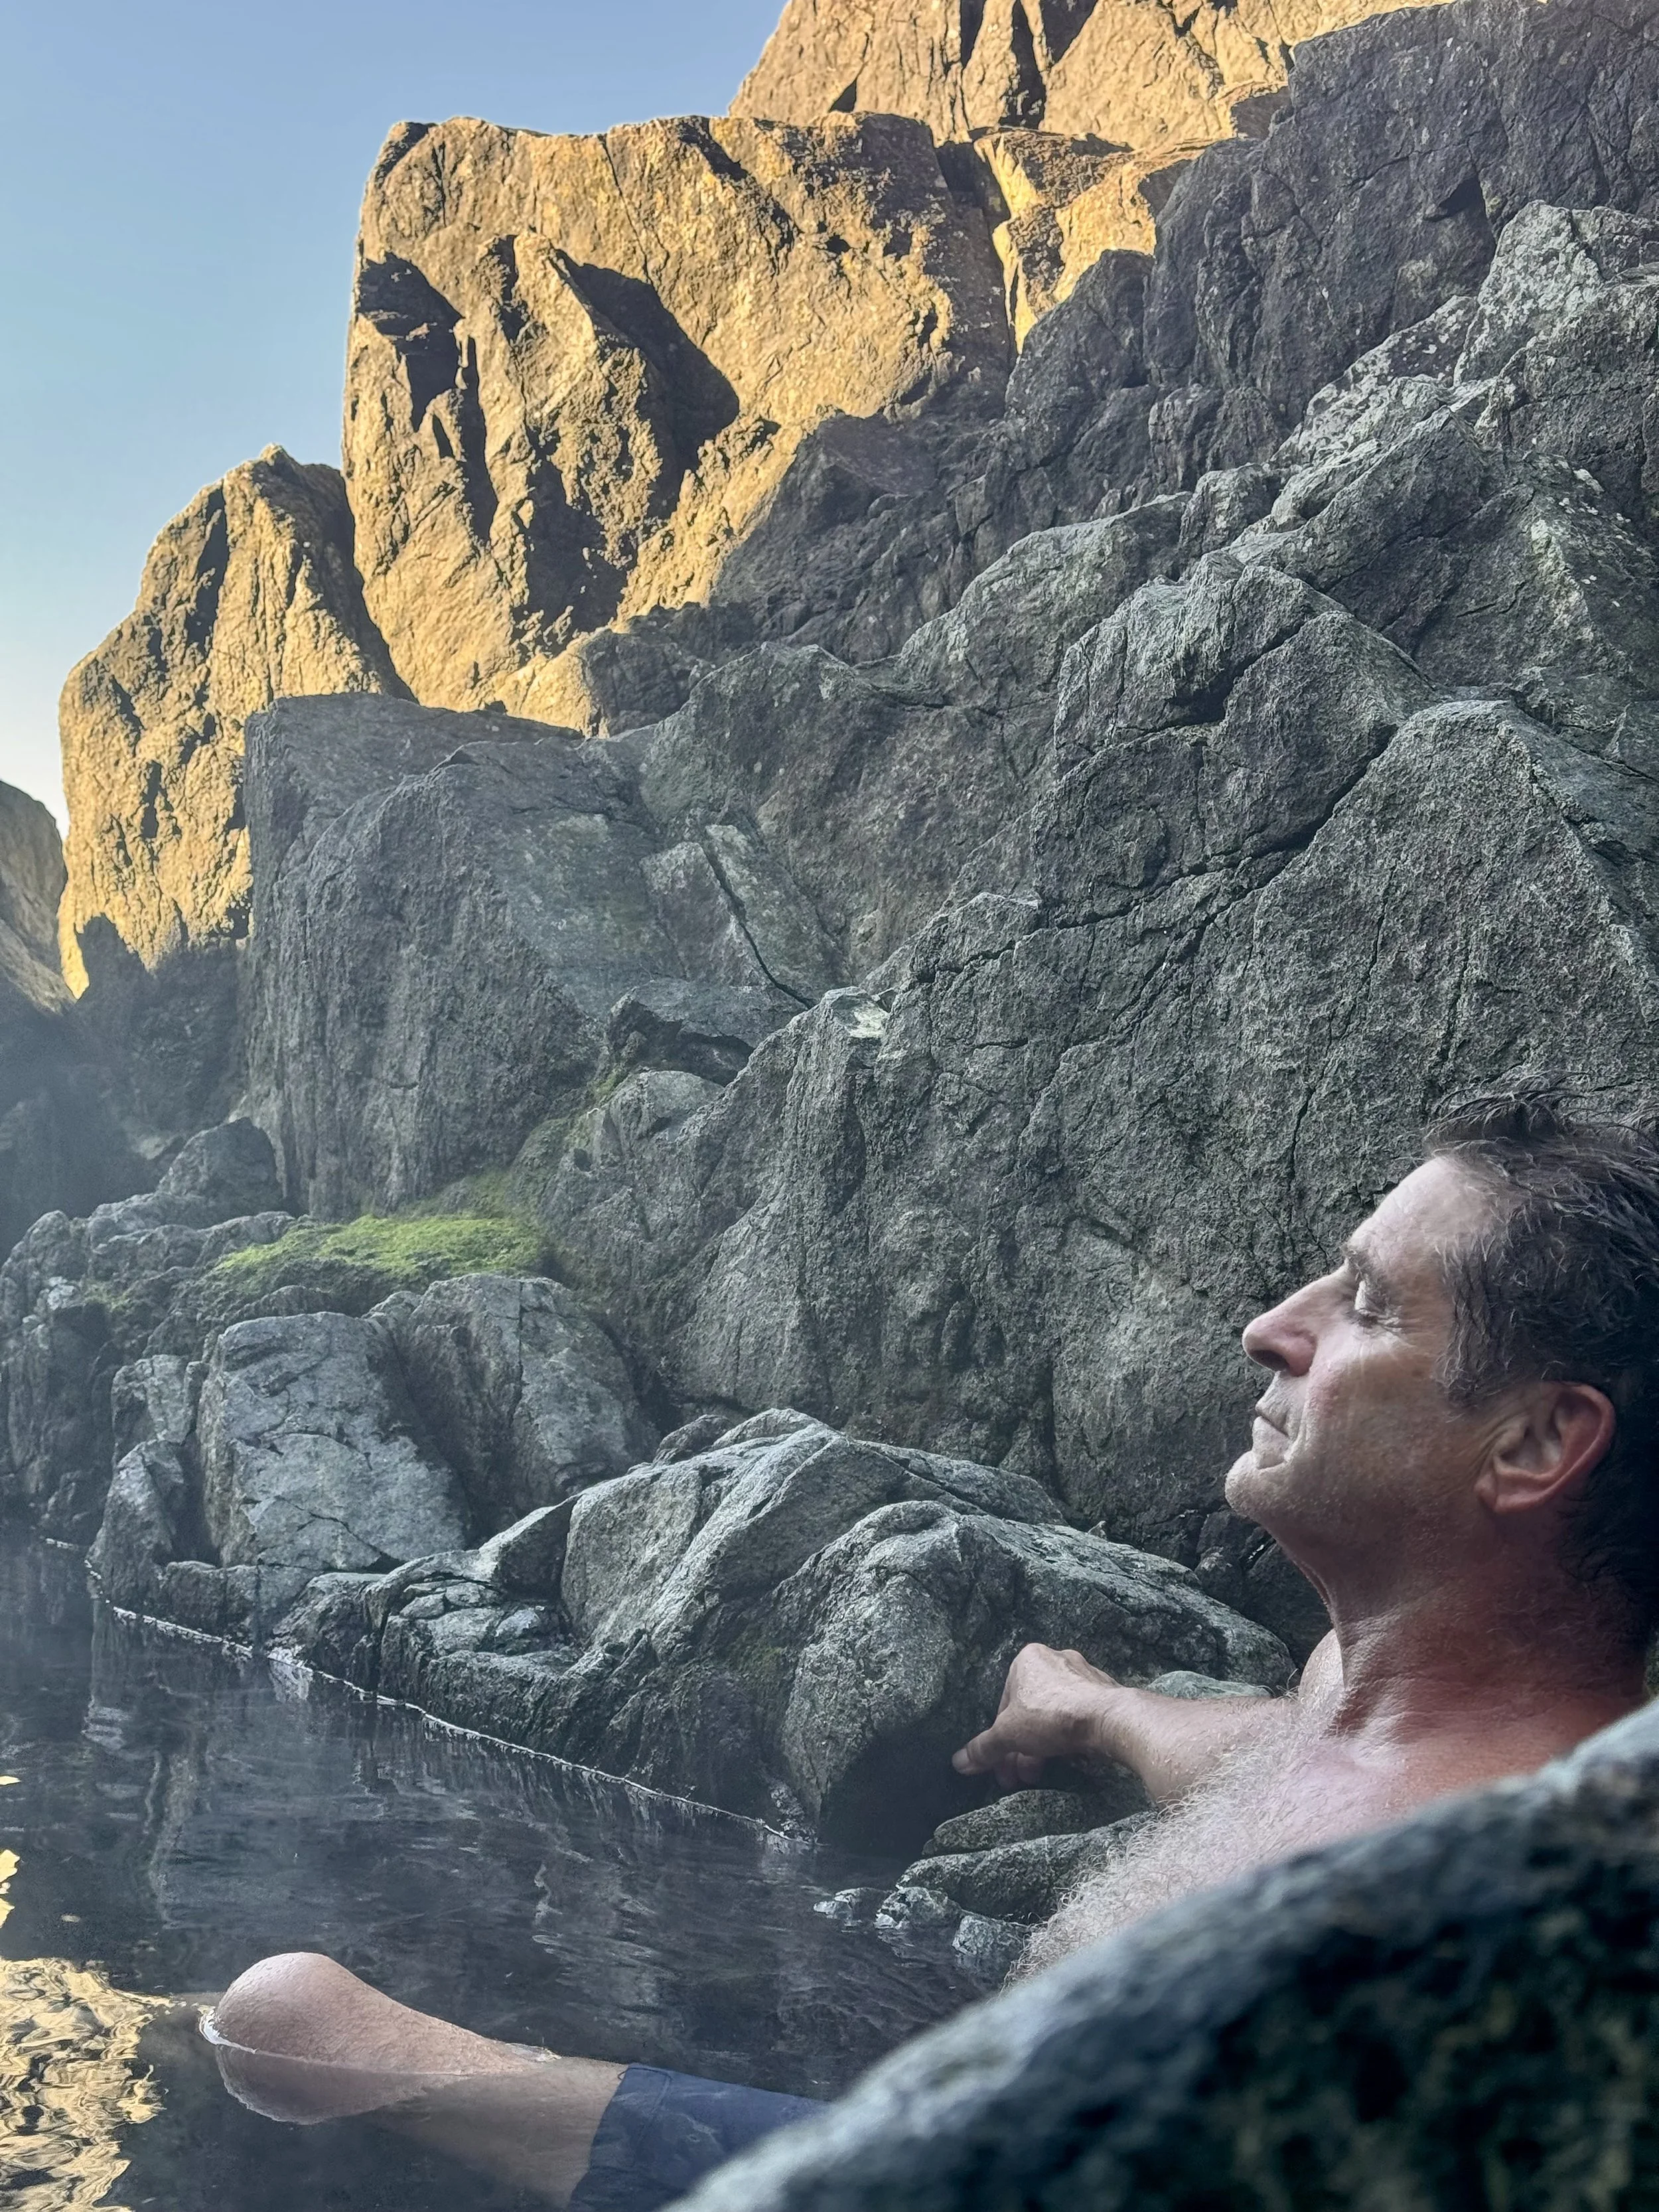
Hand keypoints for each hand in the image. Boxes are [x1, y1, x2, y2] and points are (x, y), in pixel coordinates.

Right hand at [952, 1643, 1122, 1788]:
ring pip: (1053, 1715)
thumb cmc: (1052, 1716)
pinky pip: (1077, 1715)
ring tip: (1039, 1775)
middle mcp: (1055, 1659)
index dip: (1000, 1740)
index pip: (1004, 1705)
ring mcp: (1083, 1674)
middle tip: (1020, 1778)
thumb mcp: (1009, 1734)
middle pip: (1029, 1712)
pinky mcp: (1104, 1692)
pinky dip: (1067, 1737)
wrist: (1109, 1719)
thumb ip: (984, 1748)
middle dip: (1021, 1748)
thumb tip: (958, 1762)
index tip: (1002, 1767)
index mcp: (1027, 1660)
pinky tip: (1067, 1758)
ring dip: (1042, 1747)